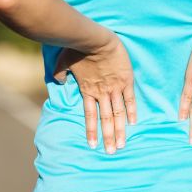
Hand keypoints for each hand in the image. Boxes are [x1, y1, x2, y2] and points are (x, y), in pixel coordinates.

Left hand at [53, 33, 136, 153]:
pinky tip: (133, 123)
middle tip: (111, 152)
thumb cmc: (77, 48)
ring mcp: (114, 88)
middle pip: (106, 119)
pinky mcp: (125, 80)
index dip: (91, 131)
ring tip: (122, 144)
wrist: (94, 39)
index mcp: (87, 91)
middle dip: (108, 137)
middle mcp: (101, 93)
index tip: (93, 145)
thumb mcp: (63, 62)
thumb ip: (60, 73)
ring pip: (118, 113)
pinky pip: (130, 99)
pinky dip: (131, 111)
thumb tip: (58, 81)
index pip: (90, 116)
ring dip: (120, 130)